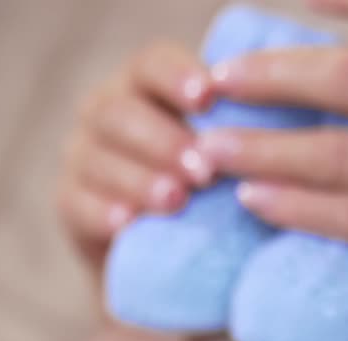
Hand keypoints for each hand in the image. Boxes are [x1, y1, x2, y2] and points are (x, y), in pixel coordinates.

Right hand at [57, 42, 217, 273]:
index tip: (208, 99)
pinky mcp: (68, 204)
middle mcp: (105, 114)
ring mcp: (82, 157)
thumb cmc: (210, 204)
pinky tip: (128, 224)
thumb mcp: (225, 169)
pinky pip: (77, 203)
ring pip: (98, 157)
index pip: (152, 65)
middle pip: (120, 111)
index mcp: (144, 89)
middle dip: (164, 140)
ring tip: (175, 201)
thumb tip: (279, 142)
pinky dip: (103, 212)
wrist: (168, 269)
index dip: (177, 77)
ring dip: (139, 179)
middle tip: (204, 172)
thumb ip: (235, 146)